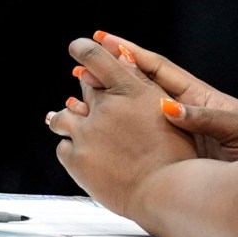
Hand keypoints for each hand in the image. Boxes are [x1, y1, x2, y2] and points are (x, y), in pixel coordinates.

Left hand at [46, 36, 196, 217]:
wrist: (167, 190)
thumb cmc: (176, 153)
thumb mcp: (167, 109)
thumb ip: (143, 84)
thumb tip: (124, 58)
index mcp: (130, 90)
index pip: (96, 58)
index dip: (84, 49)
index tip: (77, 46)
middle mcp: (105, 108)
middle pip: (83, 88)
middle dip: (86, 89)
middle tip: (91, 98)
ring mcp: (87, 134)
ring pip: (61, 117)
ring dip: (66, 119)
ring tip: (69, 124)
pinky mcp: (76, 159)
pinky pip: (62, 147)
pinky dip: (71, 148)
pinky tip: (83, 154)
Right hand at [70, 30, 237, 159]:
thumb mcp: (236, 127)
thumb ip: (203, 117)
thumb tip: (168, 108)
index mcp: (200, 98)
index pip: (159, 70)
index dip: (132, 55)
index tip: (106, 41)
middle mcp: (184, 114)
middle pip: (141, 89)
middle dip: (112, 76)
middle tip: (81, 66)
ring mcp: (177, 135)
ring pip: (136, 115)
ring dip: (111, 104)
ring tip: (80, 95)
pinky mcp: (174, 158)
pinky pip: (142, 142)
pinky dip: (121, 134)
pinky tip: (100, 133)